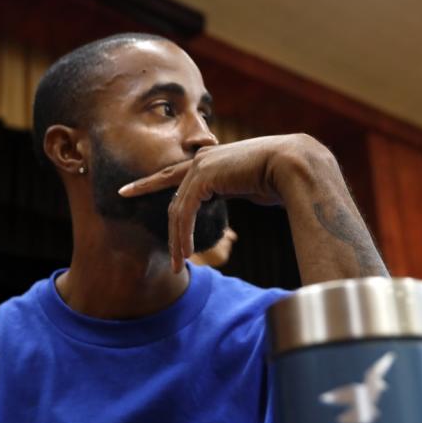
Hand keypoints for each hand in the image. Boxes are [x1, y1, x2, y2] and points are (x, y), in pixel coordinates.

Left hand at [118, 135, 329, 272]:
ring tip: (179, 263)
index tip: (126, 191)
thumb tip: (240, 195)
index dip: (149, 184)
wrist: (295, 165)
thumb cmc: (283, 177)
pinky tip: (187, 252)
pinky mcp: (203, 176)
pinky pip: (185, 211)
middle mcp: (202, 160)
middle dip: (170, 231)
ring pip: (177, 209)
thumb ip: (235, 189)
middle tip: (172, 258)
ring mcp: (201, 166)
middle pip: (174, 199)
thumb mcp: (251, 186)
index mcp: (212, 159)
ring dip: (178, 240)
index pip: (173, 175)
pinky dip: (183, 233)